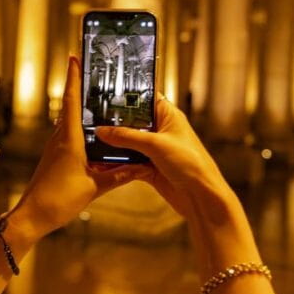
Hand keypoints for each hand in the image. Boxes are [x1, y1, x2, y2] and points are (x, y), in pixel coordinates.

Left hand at [9, 56, 152, 239]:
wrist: (33, 217)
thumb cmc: (59, 200)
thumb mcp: (94, 187)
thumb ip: (119, 175)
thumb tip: (142, 167)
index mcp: (68, 139)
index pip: (72, 100)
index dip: (73, 77)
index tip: (74, 57)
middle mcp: (59, 138)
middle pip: (70, 106)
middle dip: (80, 87)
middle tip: (92, 72)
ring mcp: (55, 147)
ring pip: (69, 121)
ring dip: (80, 107)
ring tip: (97, 98)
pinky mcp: (55, 158)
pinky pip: (68, 135)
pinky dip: (79, 127)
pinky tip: (92, 132)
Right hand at [95, 94, 234, 217]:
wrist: (201, 197)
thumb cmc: (191, 164)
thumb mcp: (155, 145)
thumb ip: (126, 136)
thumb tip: (103, 130)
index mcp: (168, 116)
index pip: (144, 99)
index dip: (127, 97)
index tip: (105, 95)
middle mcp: (160, 131)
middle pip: (132, 122)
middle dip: (114, 124)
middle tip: (92, 120)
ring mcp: (154, 150)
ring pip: (128, 143)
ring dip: (113, 145)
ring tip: (92, 142)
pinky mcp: (149, 168)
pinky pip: (128, 162)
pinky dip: (116, 163)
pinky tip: (102, 163)